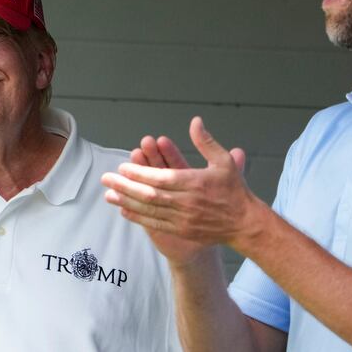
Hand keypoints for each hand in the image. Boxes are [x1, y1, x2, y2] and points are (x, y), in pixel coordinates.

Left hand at [102, 117, 259, 261]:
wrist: (245, 223)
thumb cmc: (234, 190)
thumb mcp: (224, 161)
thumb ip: (206, 142)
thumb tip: (195, 121)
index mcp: (195, 182)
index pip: (160, 177)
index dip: (139, 172)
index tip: (123, 166)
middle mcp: (187, 202)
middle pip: (149, 194)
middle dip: (125, 186)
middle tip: (106, 178)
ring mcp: (183, 219)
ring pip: (149, 209)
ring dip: (127, 201)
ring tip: (108, 193)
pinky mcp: (181, 230)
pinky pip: (155, 223)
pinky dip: (138, 217)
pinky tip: (123, 210)